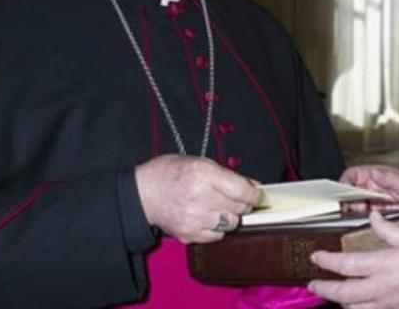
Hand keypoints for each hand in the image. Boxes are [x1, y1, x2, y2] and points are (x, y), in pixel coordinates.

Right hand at [134, 154, 260, 242]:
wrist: (141, 195)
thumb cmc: (168, 174)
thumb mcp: (198, 162)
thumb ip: (227, 174)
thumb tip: (253, 186)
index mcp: (203, 175)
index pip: (242, 190)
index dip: (254, 194)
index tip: (257, 195)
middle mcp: (200, 197)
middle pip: (239, 208)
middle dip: (242, 204)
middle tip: (236, 199)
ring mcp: (194, 219)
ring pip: (231, 224)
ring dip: (230, 216)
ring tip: (219, 208)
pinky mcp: (189, 234)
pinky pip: (217, 236)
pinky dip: (217, 228)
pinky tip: (208, 217)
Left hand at [308, 211, 398, 308]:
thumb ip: (388, 229)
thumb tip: (373, 217)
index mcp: (386, 264)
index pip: (346, 264)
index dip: (327, 261)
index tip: (316, 257)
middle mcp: (384, 287)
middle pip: (344, 293)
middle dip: (324, 288)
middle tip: (313, 283)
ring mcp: (390, 303)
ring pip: (355, 308)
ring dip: (341, 300)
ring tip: (334, 293)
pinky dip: (359, 308)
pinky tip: (358, 302)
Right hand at [341, 165, 398, 214]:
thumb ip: (390, 178)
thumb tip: (374, 173)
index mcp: (379, 175)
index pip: (353, 174)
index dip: (344, 182)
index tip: (340, 193)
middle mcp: (376, 185)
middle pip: (352, 190)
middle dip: (347, 199)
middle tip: (346, 208)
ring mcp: (378, 198)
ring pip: (357, 203)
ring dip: (354, 209)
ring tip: (355, 214)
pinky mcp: (382, 211)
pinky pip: (367, 214)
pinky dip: (363, 217)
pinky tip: (364, 220)